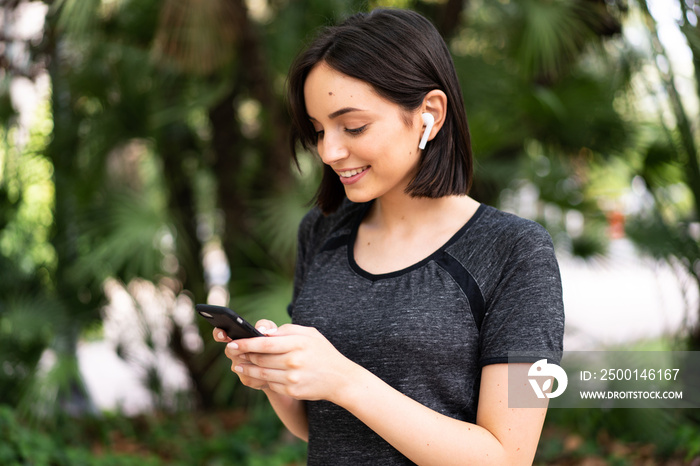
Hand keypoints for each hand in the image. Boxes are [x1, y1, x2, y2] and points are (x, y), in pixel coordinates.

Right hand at [213, 319, 278, 390]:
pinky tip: (272, 371)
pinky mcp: (246, 378)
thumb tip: (261, 330)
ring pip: (241, 366)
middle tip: (248, 348)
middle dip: (239, 349)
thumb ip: (265, 325)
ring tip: (269, 359)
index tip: (223, 334)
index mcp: (236, 338)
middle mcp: (233, 353)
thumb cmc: (272, 340)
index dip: (219, 333)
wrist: (280, 362)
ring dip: (255, 363)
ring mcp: (237, 367)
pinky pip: (250, 377)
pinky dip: (261, 374)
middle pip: (230, 351)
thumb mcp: (270, 329)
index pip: (220, 334)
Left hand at [228, 323, 359, 401]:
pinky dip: (261, 379)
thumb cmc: (322, 352)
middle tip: (233, 352)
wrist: (340, 379)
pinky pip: (270, 384)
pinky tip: (255, 375)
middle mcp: (294, 361)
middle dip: (244, 355)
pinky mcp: (292, 391)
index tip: (232, 342)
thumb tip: (263, 332)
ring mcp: (292, 378)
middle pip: (260, 358)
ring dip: (247, 369)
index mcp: (298, 343)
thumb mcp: (309, 334)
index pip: (264, 343)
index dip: (246, 343)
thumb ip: (287, 330)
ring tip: (238, 365)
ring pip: (261, 373)